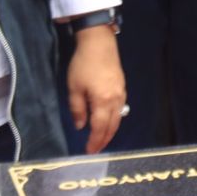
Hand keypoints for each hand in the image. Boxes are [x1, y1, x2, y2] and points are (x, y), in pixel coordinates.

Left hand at [67, 26, 126, 153]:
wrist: (99, 43)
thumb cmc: (83, 65)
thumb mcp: (74, 88)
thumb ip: (77, 109)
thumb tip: (80, 126)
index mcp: (103, 102)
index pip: (99, 128)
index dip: (94, 141)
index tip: (89, 152)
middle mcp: (116, 100)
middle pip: (112, 126)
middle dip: (104, 140)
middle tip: (96, 150)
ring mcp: (121, 93)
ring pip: (118, 118)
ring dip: (110, 131)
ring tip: (102, 139)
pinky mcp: (122, 87)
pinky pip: (120, 109)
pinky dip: (114, 120)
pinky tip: (109, 120)